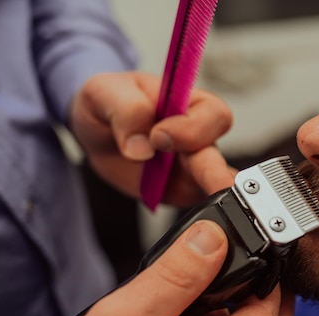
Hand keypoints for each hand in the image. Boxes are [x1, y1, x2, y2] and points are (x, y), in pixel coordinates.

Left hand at [69, 71, 234, 206]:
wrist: (100, 135)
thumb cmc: (109, 104)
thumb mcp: (103, 92)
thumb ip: (125, 111)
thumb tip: (141, 148)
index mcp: (188, 104)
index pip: (212, 115)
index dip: (190, 128)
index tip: (157, 136)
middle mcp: (198, 137)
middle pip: (218, 156)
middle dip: (217, 175)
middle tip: (218, 186)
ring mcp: (193, 168)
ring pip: (212, 185)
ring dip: (207, 196)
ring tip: (207, 210)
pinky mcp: (182, 192)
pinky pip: (195, 205)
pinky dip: (195, 214)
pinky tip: (192, 218)